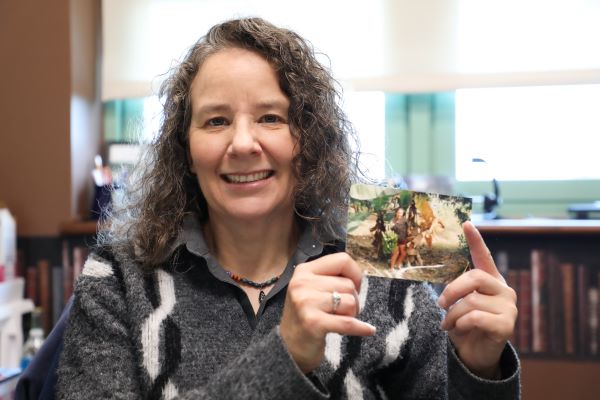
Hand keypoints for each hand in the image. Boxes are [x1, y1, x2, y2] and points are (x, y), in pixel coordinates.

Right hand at [280, 252, 375, 372]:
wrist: (288, 346)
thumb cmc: (305, 316)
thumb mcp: (311, 289)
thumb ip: (331, 278)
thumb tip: (359, 277)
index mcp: (304, 270)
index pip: (342, 260)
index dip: (355, 274)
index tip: (353, 288)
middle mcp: (302, 283)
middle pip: (349, 284)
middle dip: (353, 300)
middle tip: (341, 312)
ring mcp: (306, 302)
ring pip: (350, 302)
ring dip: (351, 315)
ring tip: (337, 320)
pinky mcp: (313, 322)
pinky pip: (348, 322)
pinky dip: (361, 328)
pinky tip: (367, 330)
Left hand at [438, 221, 516, 378]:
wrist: (475, 355)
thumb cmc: (465, 325)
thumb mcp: (458, 304)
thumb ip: (457, 289)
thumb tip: (441, 276)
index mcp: (490, 280)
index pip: (483, 256)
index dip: (476, 240)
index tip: (467, 223)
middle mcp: (503, 289)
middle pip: (474, 277)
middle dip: (452, 290)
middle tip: (440, 304)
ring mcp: (509, 307)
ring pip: (471, 301)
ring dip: (452, 315)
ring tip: (448, 324)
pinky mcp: (507, 325)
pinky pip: (475, 317)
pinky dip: (460, 324)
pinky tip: (458, 330)